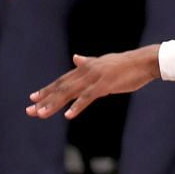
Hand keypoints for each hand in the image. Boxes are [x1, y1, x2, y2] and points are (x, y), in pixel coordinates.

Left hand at [27, 46, 161, 119]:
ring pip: (70, 93)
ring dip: (54, 104)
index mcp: (86, 67)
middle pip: (61, 87)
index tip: (33, 97)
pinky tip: (68, 115)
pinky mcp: (105, 85)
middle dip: (44, 99)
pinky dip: (77, 106)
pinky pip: (88, 98)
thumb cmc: (126, 64)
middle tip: (29, 110)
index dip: (47, 89)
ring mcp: (95, 78)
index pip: (62, 80)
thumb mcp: (103, 63)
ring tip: (41, 114)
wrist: (145, 61)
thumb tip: (75, 58)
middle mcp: (86, 71)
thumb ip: (87, 63)